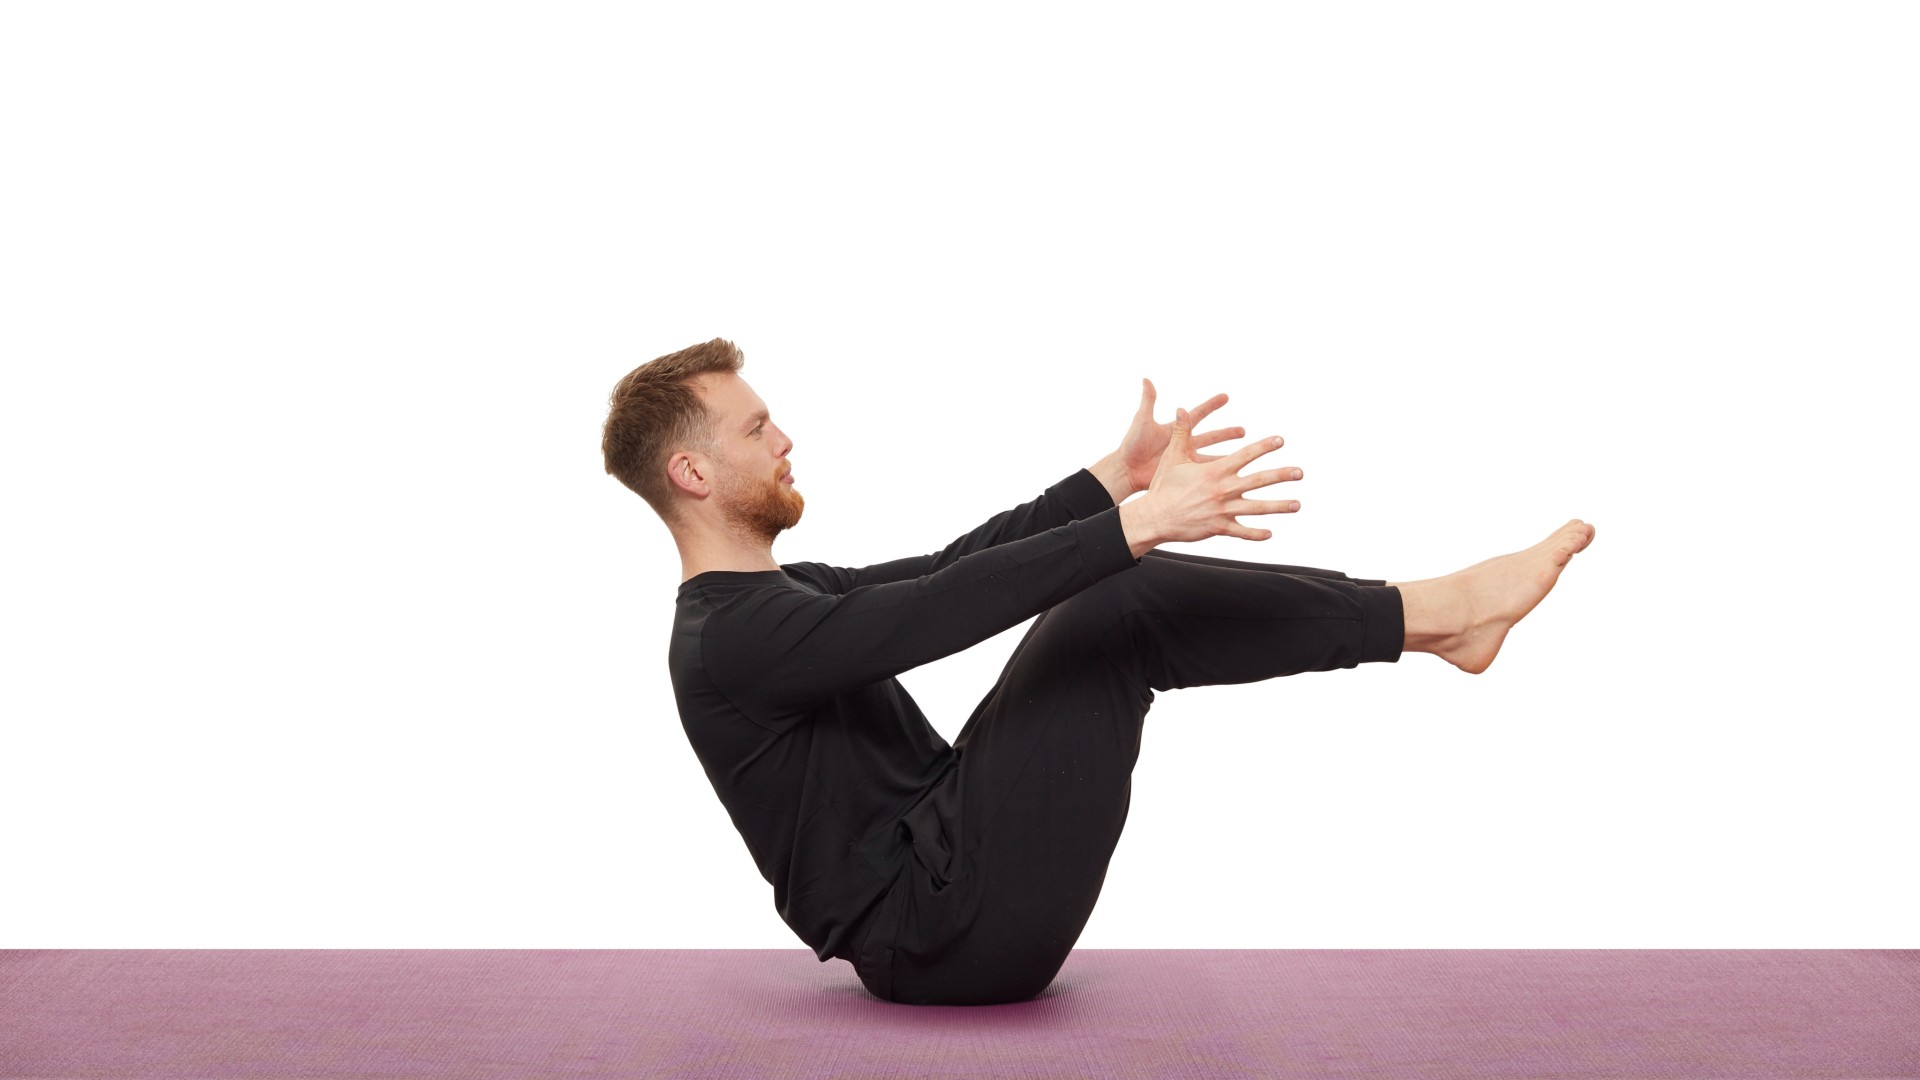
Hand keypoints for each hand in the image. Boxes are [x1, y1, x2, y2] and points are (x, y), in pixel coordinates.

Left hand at [1114, 379, 1248, 495]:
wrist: (1126, 470)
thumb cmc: (1131, 444)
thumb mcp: (1142, 421)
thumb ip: (1148, 401)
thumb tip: (1146, 379)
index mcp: (1176, 429)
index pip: (1198, 413)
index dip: (1212, 405)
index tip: (1226, 396)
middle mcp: (1184, 443)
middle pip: (1211, 436)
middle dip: (1227, 433)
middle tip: (1244, 431)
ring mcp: (1185, 460)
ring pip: (1212, 457)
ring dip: (1228, 457)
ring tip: (1244, 456)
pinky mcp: (1183, 475)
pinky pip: (1203, 475)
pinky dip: (1216, 476)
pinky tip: (1229, 478)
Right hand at [1136, 398, 1301, 544]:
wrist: (1155, 517)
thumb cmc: (1163, 486)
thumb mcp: (1172, 457)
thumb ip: (1181, 433)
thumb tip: (1180, 409)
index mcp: (1214, 471)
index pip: (1245, 455)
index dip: (1264, 446)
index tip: (1280, 440)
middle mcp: (1223, 490)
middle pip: (1258, 481)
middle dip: (1281, 475)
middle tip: (1300, 472)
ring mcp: (1223, 510)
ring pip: (1257, 508)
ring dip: (1279, 506)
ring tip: (1297, 504)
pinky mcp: (1219, 528)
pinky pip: (1242, 532)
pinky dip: (1256, 534)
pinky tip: (1270, 533)